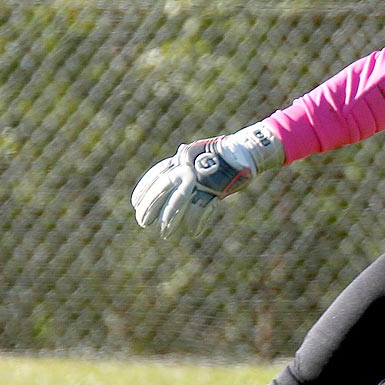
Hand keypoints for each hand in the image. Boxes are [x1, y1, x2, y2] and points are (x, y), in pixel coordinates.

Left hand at [132, 121, 283, 237]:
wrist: (249, 151)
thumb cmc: (225, 157)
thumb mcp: (201, 158)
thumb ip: (187, 168)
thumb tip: (172, 176)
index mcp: (183, 158)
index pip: (158, 173)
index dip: (145, 188)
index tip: (135, 203)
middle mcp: (189, 165)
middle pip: (164, 187)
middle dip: (151, 206)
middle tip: (142, 222)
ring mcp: (202, 176)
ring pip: (179, 200)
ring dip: (170, 218)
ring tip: (164, 233)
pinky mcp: (216, 187)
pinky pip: (201, 207)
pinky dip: (195, 221)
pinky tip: (193, 231)